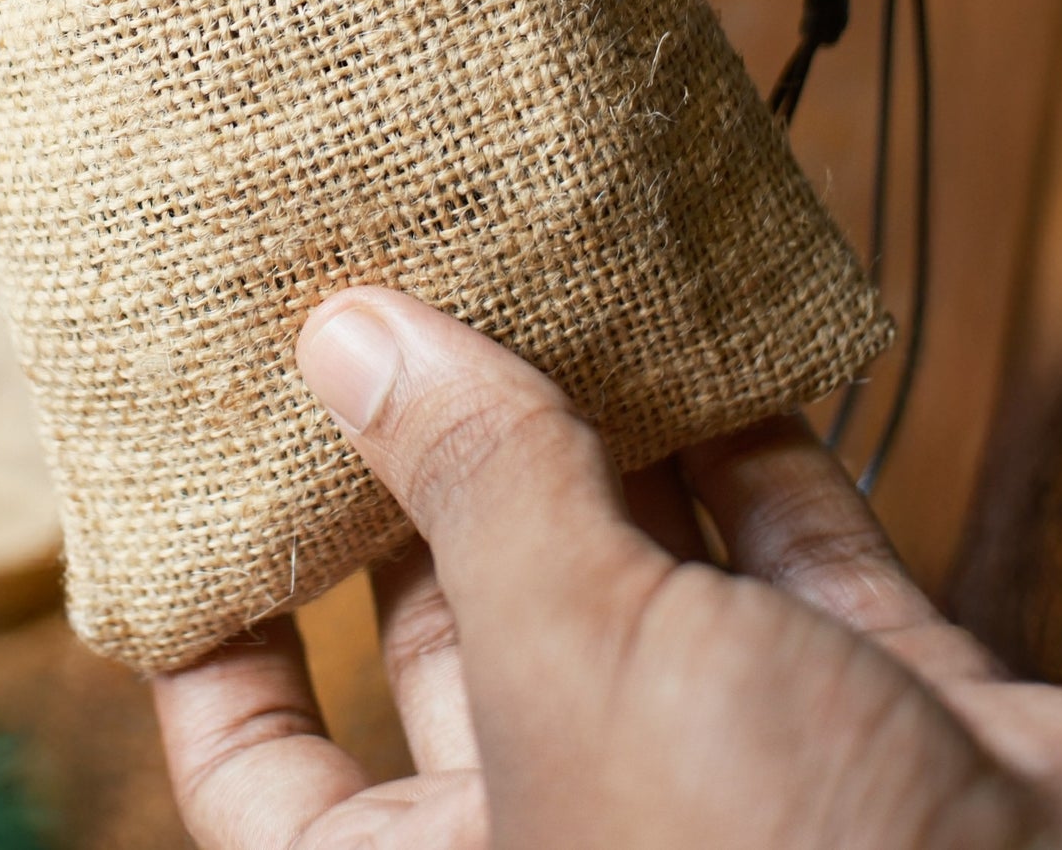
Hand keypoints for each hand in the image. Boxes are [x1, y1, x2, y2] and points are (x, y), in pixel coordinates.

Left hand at [153, 289, 1061, 848]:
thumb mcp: (582, 669)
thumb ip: (474, 490)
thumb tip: (347, 334)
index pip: (264, 764)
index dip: (217, 628)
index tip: (192, 472)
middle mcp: (575, 813)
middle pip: (445, 612)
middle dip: (413, 459)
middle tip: (366, 298)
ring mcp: (727, 750)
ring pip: (621, 551)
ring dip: (585, 418)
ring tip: (516, 267)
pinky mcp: (869, 694)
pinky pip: (781, 535)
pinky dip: (747, 431)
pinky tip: (699, 319)